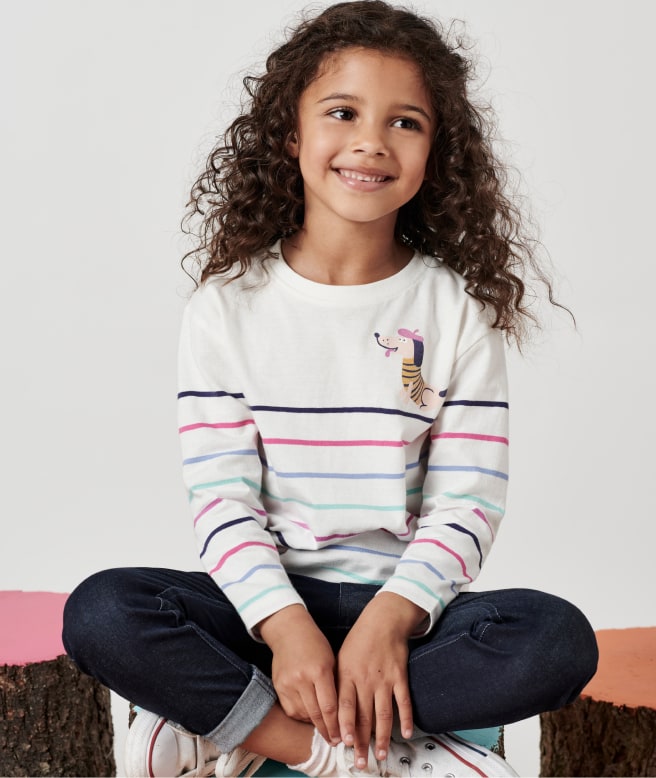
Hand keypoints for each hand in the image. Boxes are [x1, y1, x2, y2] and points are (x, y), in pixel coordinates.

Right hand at [258, 605, 340, 745]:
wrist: (289, 632)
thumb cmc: (315, 644)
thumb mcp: (332, 660)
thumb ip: (336, 686)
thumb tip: (344, 714)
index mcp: (319, 671)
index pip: (330, 707)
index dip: (337, 726)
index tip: (344, 738)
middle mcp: (302, 678)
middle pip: (316, 714)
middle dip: (327, 731)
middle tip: (336, 741)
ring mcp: (288, 683)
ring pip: (303, 715)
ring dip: (315, 725)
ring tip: (325, 730)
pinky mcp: (278, 687)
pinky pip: (291, 710)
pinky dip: (302, 716)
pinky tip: (310, 717)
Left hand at [337, 593, 426, 767]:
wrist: (383, 620)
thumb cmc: (359, 640)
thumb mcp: (340, 657)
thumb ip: (337, 683)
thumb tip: (332, 709)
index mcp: (347, 674)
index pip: (345, 706)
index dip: (345, 726)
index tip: (344, 744)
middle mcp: (365, 679)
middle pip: (363, 716)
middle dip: (361, 741)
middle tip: (361, 761)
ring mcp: (384, 679)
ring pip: (383, 714)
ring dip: (383, 737)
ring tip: (381, 755)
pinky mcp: (400, 676)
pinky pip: (404, 701)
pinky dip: (406, 718)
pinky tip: (406, 733)